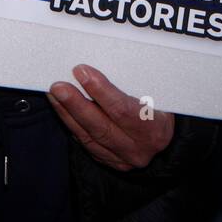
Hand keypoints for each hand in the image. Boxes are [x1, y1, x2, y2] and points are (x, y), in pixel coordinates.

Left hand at [48, 65, 174, 171]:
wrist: (168, 137)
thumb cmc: (162, 106)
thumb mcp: (158, 94)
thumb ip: (134, 83)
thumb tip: (105, 59)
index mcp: (154, 129)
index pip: (122, 110)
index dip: (100, 91)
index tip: (82, 72)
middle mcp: (137, 149)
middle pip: (101, 126)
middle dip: (76, 104)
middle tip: (58, 86)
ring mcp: (122, 159)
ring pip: (89, 137)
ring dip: (67, 113)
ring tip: (53, 93)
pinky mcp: (108, 161)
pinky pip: (85, 143)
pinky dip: (71, 124)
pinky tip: (60, 108)